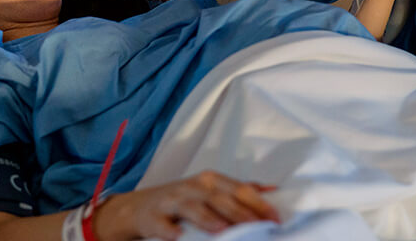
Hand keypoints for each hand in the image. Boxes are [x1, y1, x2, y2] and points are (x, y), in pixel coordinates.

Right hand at [93, 170, 279, 240]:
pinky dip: (170, 231)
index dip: (258, 204)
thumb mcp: (211, 190)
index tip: (276, 218)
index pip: (239, 189)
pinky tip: (179, 237)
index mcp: (211, 180)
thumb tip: (272, 190)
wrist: (139, 207)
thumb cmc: (183, 199)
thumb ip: (240, 190)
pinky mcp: (153, 217)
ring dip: (207, 218)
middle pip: (219, 198)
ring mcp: (172, 200)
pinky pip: (162, 224)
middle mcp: (192, 187)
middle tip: (258, 227)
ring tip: (222, 230)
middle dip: (240, 213)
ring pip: (191, 207)